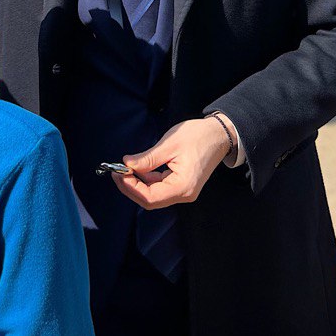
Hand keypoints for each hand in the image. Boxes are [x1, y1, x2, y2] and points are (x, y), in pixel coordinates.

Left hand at [112, 118, 229, 209]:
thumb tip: (127, 164)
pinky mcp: (181, 185)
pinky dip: (147, 179)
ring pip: (154, 194)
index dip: (131, 188)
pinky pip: (160, 187)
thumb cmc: (198, 137)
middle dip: (131, 187)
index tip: (118, 173)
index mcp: (183, 187)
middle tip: (117, 172)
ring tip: (124, 168)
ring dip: (137, 183)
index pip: (150, 197)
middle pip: (151, 200)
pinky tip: (138, 168)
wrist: (218, 135)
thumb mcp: (169, 144)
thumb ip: (147, 158)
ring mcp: (183, 191)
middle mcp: (184, 194)